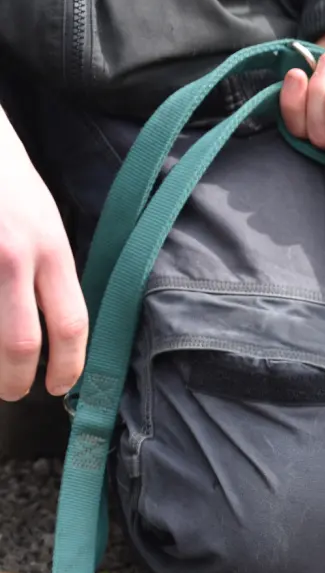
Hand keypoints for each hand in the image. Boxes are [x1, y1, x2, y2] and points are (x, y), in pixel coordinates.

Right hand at [0, 104, 88, 400]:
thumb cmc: (5, 179)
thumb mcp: (42, 220)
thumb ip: (49, 271)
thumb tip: (58, 330)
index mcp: (49, 248)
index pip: (71, 324)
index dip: (68, 366)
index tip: (60, 387)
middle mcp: (13, 257)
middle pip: (21, 344)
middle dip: (19, 381)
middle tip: (16, 393)